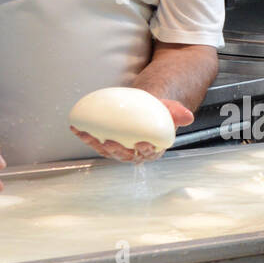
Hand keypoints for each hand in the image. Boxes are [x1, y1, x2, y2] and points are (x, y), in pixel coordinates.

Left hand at [70, 98, 193, 161]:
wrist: (145, 107)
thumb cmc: (157, 110)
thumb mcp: (168, 109)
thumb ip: (176, 113)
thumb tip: (188, 117)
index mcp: (152, 149)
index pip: (148, 152)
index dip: (143, 151)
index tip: (140, 144)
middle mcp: (134, 153)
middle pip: (125, 155)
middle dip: (115, 151)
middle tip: (109, 142)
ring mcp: (119, 149)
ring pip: (107, 150)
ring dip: (95, 144)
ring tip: (86, 134)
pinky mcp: (106, 143)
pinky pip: (95, 140)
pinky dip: (85, 135)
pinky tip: (75, 127)